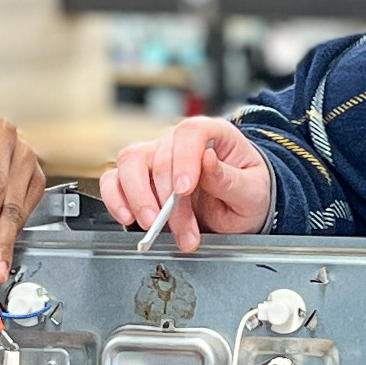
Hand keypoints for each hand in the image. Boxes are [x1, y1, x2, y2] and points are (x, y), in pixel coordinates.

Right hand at [98, 116, 273, 252]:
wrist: (238, 209)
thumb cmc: (247, 193)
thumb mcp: (251, 191)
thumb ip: (229, 179)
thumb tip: (207, 160)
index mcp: (212, 134)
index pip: (190, 132)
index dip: (184, 160)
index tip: (184, 191)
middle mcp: (178, 141)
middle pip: (160, 157)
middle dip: (169, 202)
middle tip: (183, 231)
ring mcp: (155, 156)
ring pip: (130, 164)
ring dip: (139, 199)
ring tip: (154, 227)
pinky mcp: (138, 177)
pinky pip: (114, 180)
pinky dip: (115, 200)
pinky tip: (128, 218)